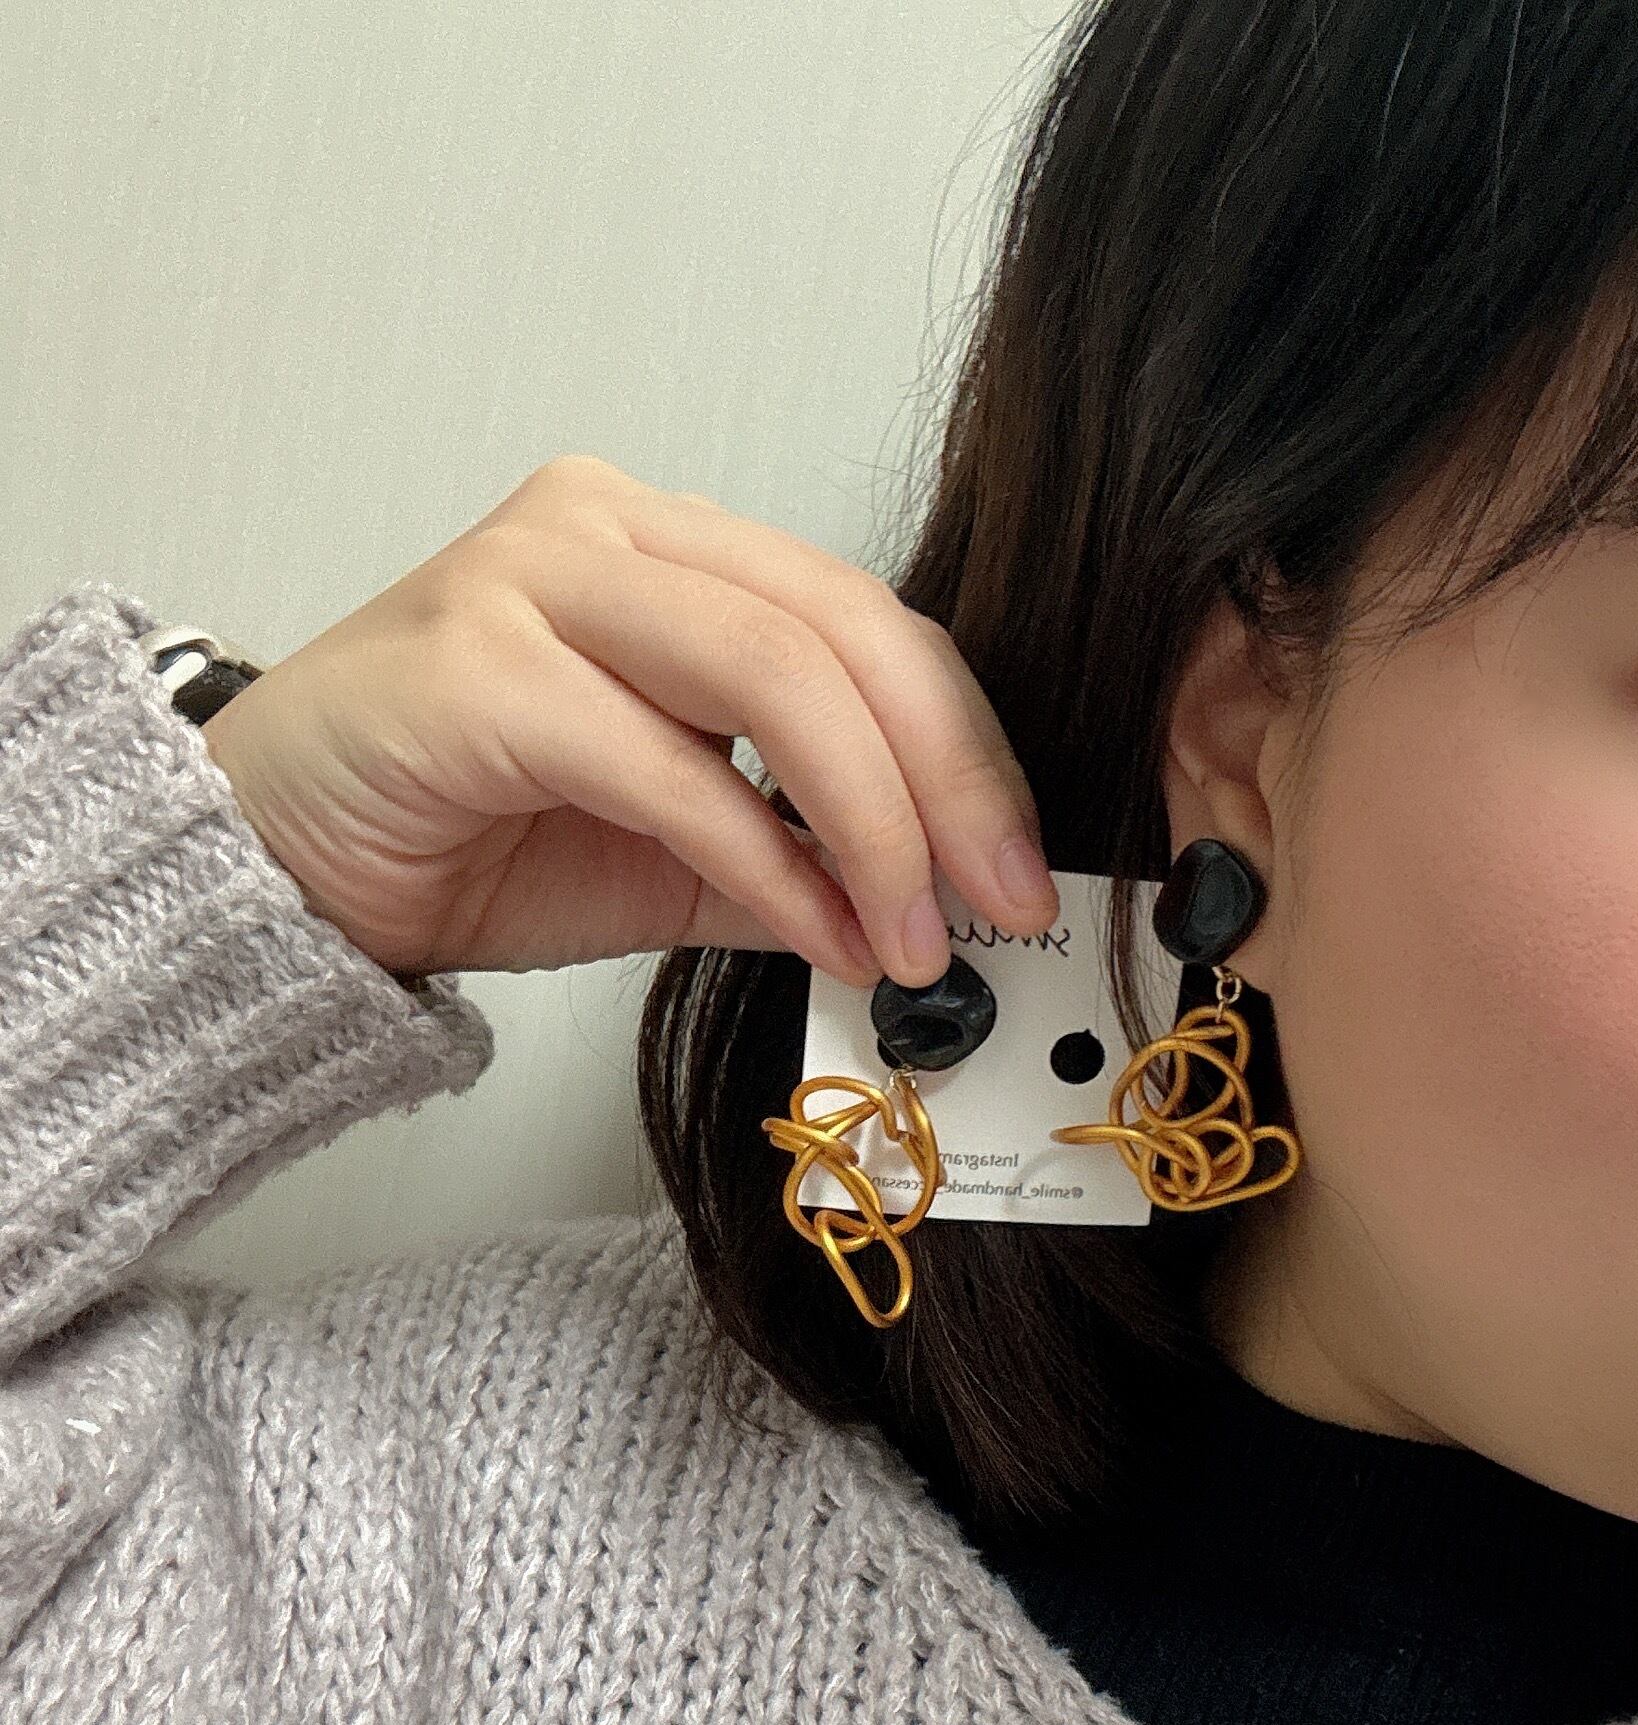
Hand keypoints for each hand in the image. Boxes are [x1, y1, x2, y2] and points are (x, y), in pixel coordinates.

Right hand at [195, 453, 1059, 985]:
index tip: (1018, 871)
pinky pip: (665, 762)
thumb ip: (794, 862)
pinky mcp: (478, 671)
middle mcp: (608, 532)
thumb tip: (929, 910)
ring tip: (911, 937)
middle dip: (948, 782)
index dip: (966, 748)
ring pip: (772, 673)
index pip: (866, 623)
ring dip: (870, 822)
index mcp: (670, 552)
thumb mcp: (671, 858)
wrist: (278, 864)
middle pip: (842, 631)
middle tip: (999, 904)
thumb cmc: (462, 833)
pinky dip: (762, 858)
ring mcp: (535, 582)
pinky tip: (814, 932)